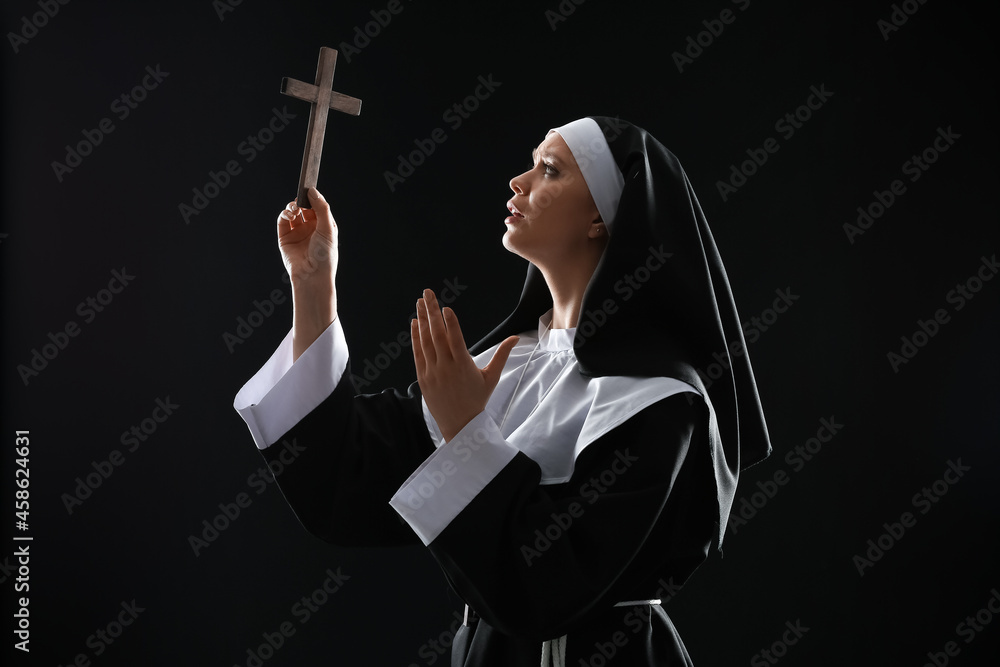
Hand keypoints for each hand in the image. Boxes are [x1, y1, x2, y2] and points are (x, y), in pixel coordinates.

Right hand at [277, 188, 337, 360]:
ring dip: (292, 206)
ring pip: (292, 213)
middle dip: (302, 200)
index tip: (309, 187)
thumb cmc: (324, 255)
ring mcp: (297, 233)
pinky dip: (284, 214)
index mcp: (324, 226)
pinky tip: (289, 212)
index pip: (318, 206)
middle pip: (304, 208)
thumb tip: (313, 191)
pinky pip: (283, 221)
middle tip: (300, 194)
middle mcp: (310, 229)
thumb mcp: (328, 229)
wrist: (312, 276)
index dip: (313, 197)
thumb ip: (321, 208)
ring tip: (294, 208)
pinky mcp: (285, 238)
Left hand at [412, 289, 519, 441]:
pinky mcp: (422, 377)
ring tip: (420, 302)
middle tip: (428, 293)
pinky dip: (415, 337)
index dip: (450, 323)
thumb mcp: (492, 377)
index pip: (455, 339)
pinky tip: (415, 323)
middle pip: (437, 335)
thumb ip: (502, 354)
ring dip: (422, 320)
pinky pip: (417, 353)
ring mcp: (432, 372)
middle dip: (432, 312)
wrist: (460, 425)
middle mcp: (446, 367)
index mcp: (464, 366)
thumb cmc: (478, 399)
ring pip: (425, 341)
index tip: (446, 307)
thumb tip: (516, 337)